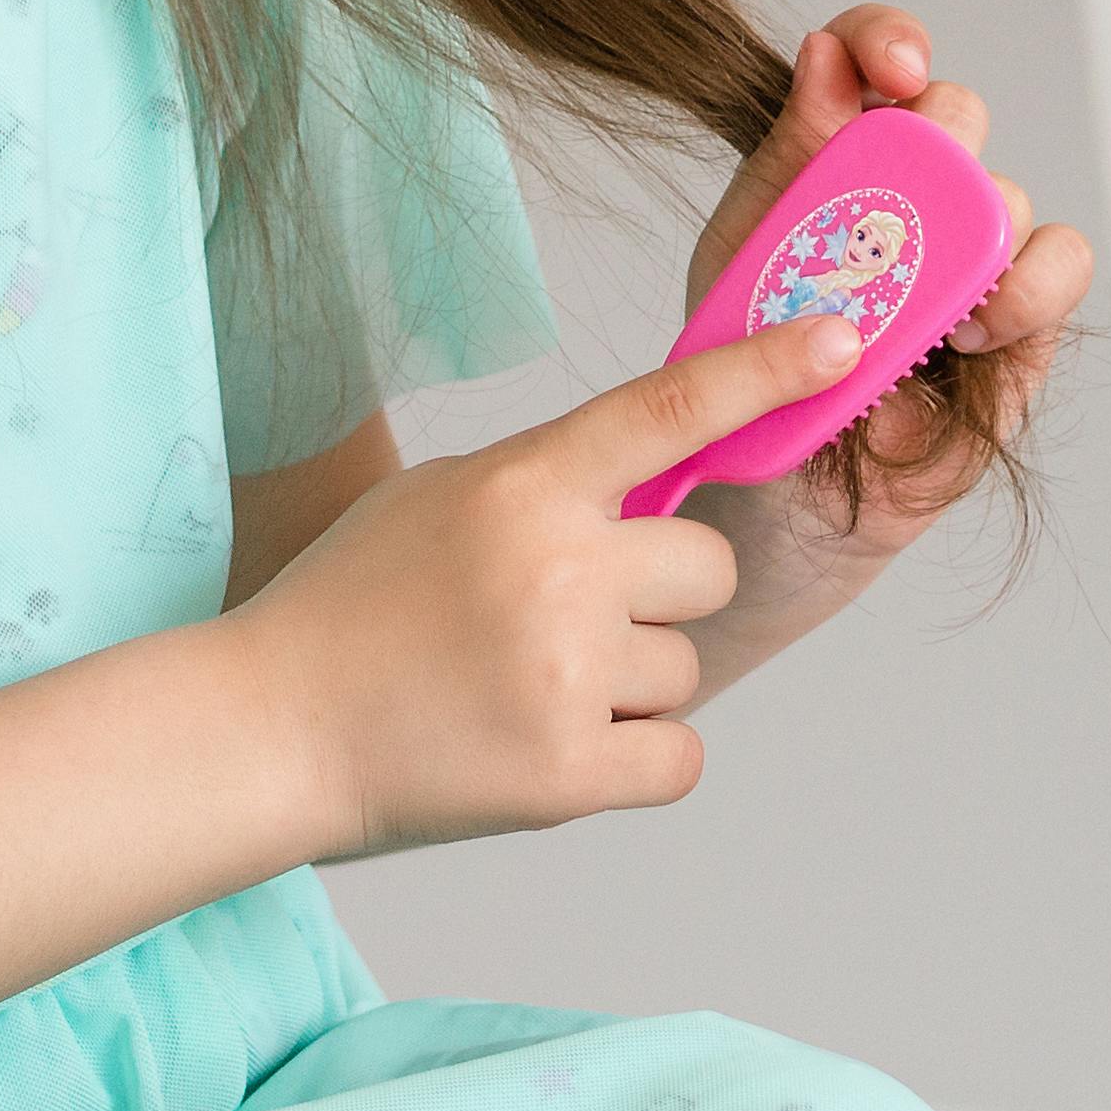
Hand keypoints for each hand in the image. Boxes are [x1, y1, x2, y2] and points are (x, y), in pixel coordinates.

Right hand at [231, 299, 868, 857]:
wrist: (265, 729)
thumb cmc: (353, 607)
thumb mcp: (440, 499)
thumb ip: (551, 485)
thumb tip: (662, 478)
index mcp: (523, 484)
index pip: (669, 408)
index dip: (765, 369)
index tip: (845, 338)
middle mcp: (557, 567)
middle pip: (707, 567)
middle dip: (658, 599)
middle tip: (561, 625)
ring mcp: (565, 672)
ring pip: (687, 667)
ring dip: (628, 685)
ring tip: (522, 691)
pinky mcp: (569, 772)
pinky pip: (681, 755)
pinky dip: (635, 759)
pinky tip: (552, 747)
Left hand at [684, 5, 1092, 630]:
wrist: (779, 494)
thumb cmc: (753, 367)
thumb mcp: (746, 259)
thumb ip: (792, 159)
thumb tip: (823, 55)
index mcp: (840, 155)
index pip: (876, 55)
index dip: (889, 39)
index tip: (893, 68)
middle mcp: (918, 191)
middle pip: (958, 113)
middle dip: (937, 138)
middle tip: (904, 195)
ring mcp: (974, 254)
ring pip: (1011, 198)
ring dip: (976, 237)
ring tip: (929, 306)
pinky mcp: (1020, 324)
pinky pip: (1057, 273)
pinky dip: (1022, 296)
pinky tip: (965, 339)